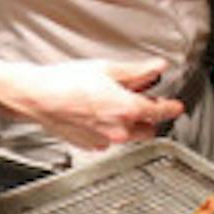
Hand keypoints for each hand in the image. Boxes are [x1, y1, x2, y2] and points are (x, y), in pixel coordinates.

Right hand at [7, 57, 185, 150]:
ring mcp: (104, 141)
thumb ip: (137, 71)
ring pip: (128, 136)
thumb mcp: (107, 69)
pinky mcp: (90, 146)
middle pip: (148, 128)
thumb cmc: (66, 82)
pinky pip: (108, 140)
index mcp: (127, 109)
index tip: (176, 106)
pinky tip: (95, 114)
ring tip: (111, 104)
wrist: (37, 97)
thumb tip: (157, 67)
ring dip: (128, 124)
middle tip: (137, 99)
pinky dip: (108, 129)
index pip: (160, 112)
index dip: (171, 108)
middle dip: (147, 116)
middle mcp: (119, 130)